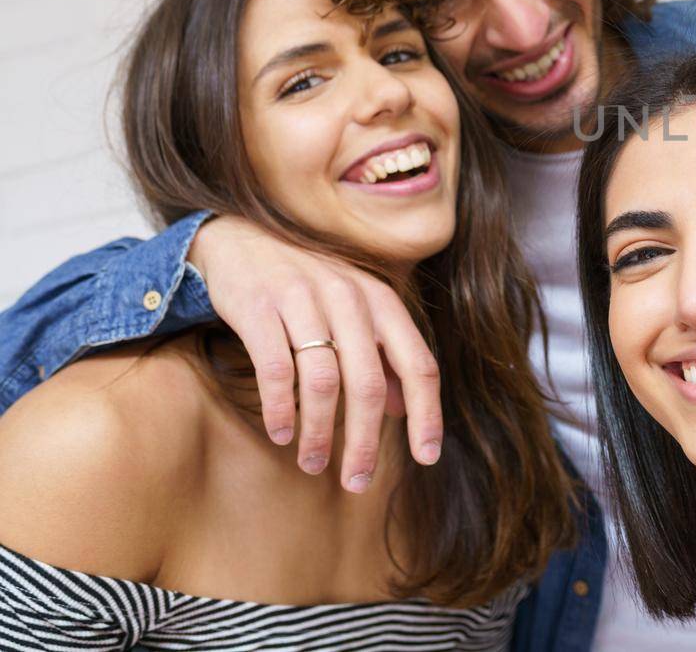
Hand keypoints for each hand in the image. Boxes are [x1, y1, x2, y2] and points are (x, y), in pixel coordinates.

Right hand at [188, 216, 442, 489]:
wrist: (241, 241)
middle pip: (369, 384)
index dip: (427, 414)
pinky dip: (282, 409)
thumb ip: (380, 356)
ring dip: (320, 432)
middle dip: (365, 441)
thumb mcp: (354, 313)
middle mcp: (349, 298)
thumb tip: (400, 408)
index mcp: (382, 302)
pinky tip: (282, 434)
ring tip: (314, 464)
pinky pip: (277, 369)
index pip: (419, 365)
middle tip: (357, 481)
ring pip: (324, 382)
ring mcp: (304, 300)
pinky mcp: (259, 308)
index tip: (427, 458)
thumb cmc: (307, 287)